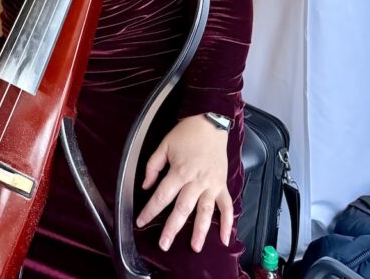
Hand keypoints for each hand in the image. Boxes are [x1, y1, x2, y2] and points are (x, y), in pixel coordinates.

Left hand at [136, 115, 231, 252]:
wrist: (209, 122)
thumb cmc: (185, 134)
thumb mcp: (164, 145)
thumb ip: (152, 166)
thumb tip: (145, 186)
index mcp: (179, 171)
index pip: (161, 196)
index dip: (150, 210)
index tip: (141, 222)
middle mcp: (196, 181)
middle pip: (182, 209)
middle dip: (172, 228)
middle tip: (164, 244)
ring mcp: (211, 185)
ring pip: (205, 212)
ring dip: (200, 231)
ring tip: (195, 247)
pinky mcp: (222, 185)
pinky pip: (227, 207)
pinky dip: (228, 223)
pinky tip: (225, 238)